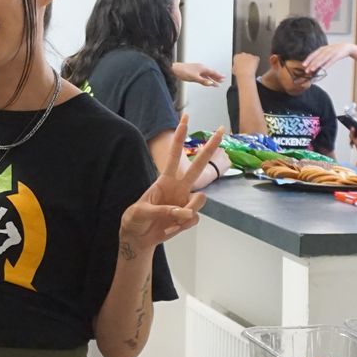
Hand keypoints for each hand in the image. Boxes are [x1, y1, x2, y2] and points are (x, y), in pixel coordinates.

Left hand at [121, 120, 219, 256]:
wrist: (139, 238)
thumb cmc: (136, 220)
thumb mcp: (140, 213)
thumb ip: (161, 210)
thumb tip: (184, 213)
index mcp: (164, 180)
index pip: (174, 155)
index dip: (179, 137)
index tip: (185, 118)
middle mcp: (179, 188)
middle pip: (198, 166)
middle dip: (210, 148)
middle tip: (220, 129)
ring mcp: (185, 202)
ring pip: (200, 199)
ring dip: (188, 209)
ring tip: (172, 219)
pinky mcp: (188, 217)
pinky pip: (193, 219)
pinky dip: (181, 226)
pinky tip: (170, 228)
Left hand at [171, 61, 225, 87]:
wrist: (175, 69)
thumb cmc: (183, 71)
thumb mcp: (195, 78)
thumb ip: (203, 81)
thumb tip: (211, 83)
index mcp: (203, 68)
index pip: (213, 72)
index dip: (219, 75)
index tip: (224, 77)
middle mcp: (201, 68)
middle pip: (211, 73)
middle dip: (216, 77)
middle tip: (222, 80)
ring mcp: (198, 70)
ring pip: (207, 75)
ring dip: (212, 79)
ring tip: (216, 83)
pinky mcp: (194, 73)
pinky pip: (203, 76)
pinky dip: (206, 79)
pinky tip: (207, 82)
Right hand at [231, 52, 261, 79]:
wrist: (245, 75)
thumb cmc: (239, 73)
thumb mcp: (233, 69)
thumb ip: (235, 66)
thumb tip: (236, 67)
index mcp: (237, 56)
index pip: (238, 57)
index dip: (240, 61)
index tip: (241, 64)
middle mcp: (243, 54)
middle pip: (245, 56)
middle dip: (246, 60)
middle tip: (246, 66)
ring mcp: (249, 55)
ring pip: (251, 57)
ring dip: (251, 61)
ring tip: (250, 67)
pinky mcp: (255, 57)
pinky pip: (257, 58)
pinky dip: (256, 61)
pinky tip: (254, 66)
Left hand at [301, 40, 356, 77]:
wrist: (347, 47)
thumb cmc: (335, 51)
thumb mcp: (326, 52)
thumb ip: (320, 58)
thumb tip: (313, 66)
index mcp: (322, 49)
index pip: (313, 54)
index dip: (308, 59)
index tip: (303, 65)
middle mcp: (326, 50)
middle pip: (317, 57)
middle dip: (311, 64)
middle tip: (306, 70)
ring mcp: (331, 52)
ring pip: (323, 59)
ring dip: (317, 64)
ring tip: (312, 70)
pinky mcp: (337, 55)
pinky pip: (331, 61)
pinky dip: (326, 65)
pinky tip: (323, 69)